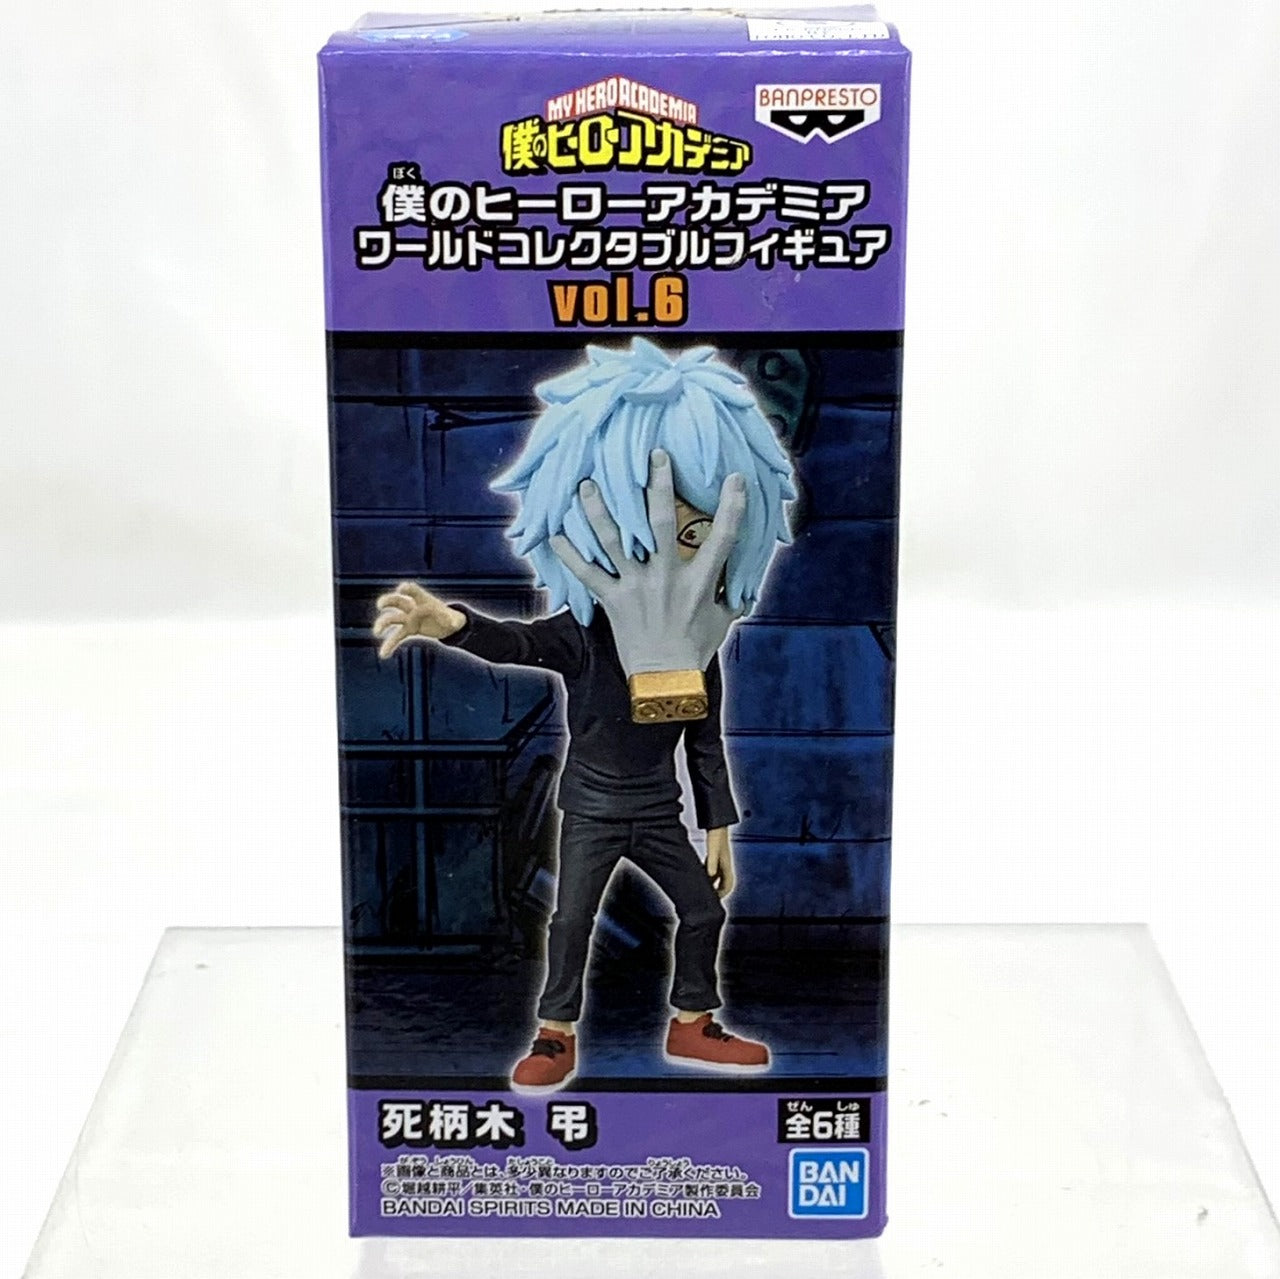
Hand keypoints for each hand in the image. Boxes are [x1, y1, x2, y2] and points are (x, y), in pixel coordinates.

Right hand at [373, 581, 464, 657]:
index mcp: (424, 600)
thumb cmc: (451, 618)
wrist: (448, 626)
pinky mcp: (409, 630)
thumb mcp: (454, 619)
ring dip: (383, 624)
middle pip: (397, 601)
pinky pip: (397, 637)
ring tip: (377, 632)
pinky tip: (383, 655)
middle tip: (380, 606)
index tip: (401, 589)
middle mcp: (413, 607)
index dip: (407, 589)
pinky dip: (389, 645)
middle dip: (388, 601)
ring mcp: (409, 618)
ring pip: (392, 619)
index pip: (414, 591)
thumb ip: (451, 619)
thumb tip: (452, 623)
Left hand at [550, 449, 745, 676]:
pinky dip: (569, 555)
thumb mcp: (723, 620)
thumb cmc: (696, 649)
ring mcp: (636, 587)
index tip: (736, 478)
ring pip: (614, 542)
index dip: (732, 507)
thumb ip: (732, 594)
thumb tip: (745, 579)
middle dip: (658, 486)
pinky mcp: (612, 600)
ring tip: (587, 484)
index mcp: (700, 581)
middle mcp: (666, 578)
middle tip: (654, 455)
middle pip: (661, 524)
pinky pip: (586, 574)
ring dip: (598, 511)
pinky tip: (554, 535)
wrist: (665, 681)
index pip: (723, 538)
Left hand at [705, 828, 734, 898]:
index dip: (723, 893)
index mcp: (726, 863)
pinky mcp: (716, 853)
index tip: (715, 900)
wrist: (717, 821)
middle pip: (724, 881)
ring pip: (718, 875)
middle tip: (709, 897)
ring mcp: (721, 858)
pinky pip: (714, 867)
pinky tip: (699, 871)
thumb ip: (711, 862)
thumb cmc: (716, 833)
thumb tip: (710, 875)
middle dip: (718, 890)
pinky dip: (708, 873)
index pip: (728, 884)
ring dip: (712, 882)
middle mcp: (725, 862)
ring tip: (703, 887)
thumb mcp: (713, 849)